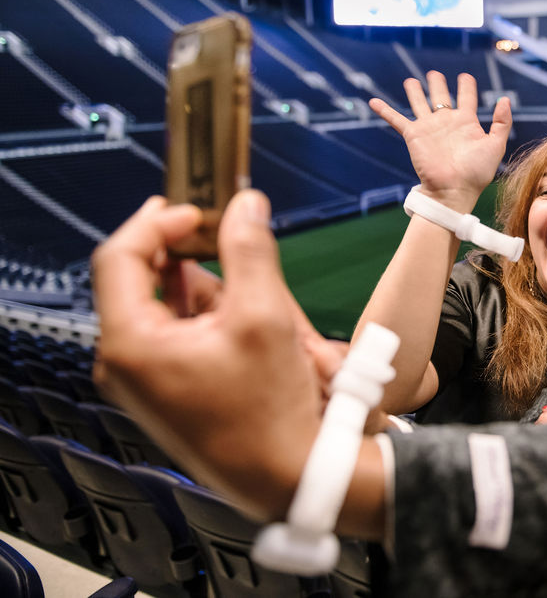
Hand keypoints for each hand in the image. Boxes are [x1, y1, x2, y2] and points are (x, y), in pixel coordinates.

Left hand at [92, 191, 330, 520]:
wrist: (292, 477)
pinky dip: (222, 323)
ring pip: (176, 309)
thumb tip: (245, 204)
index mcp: (130, 344)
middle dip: (200, 262)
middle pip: (150, 282)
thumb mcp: (264, 315)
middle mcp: (127, 364)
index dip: (158, 222)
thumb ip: (249, 250)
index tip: (197, 209)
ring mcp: (148, 381)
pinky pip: (188, 337)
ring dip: (221, 296)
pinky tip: (264, 333)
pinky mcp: (171, 391)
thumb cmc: (271, 413)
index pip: (120, 257)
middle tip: (236, 245)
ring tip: (270, 314)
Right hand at [368, 71, 511, 212]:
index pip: (466, 98)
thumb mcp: (495, 146)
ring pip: (419, 104)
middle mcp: (446, 123)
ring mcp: (428, 128)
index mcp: (466, 123)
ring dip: (414, 92)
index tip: (465, 77)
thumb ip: (501, 122)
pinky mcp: (413, 135)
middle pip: (440, 97)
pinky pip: (396, 119)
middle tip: (434, 73)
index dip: (466, 86)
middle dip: (437, 84)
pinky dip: (385, 111)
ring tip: (411, 80)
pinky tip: (373, 102)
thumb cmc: (476, 172)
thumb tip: (504, 99)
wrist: (453, 191)